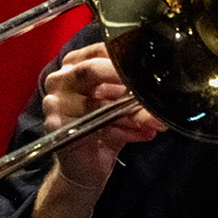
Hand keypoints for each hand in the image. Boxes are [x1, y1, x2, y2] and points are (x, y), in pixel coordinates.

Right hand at [43, 42, 165, 185]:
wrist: (86, 167)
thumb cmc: (103, 127)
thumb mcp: (120, 103)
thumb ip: (134, 91)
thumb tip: (161, 87)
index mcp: (75, 65)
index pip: (101, 49)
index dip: (126, 56)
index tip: (150, 65)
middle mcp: (61, 79)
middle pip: (92, 70)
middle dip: (126, 78)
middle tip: (152, 89)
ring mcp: (56, 102)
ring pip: (101, 103)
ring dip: (133, 113)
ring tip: (157, 119)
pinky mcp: (58, 126)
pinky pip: (99, 126)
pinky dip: (126, 131)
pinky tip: (144, 134)